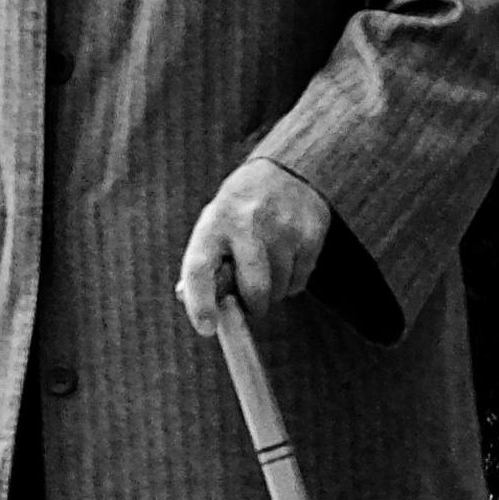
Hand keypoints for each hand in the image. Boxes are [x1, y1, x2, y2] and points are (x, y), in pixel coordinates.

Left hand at [176, 151, 331, 329]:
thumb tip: (187, 298)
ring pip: (280, 289)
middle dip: (253, 307)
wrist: (285, 171)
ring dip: (273, 294)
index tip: (206, 328)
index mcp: (214, 223)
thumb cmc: (239, 210)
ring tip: (268, 270)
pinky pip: (300, 280)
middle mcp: (248, 223)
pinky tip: (286, 259)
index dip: (200, 303)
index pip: (200, 269)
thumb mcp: (213, 225)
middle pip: (254, 289)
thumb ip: (202, 262)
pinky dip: (291, 282)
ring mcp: (283, 227)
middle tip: (251, 305)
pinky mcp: (310, 233)